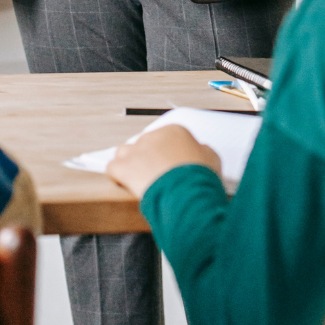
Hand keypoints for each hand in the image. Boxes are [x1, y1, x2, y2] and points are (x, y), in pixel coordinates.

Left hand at [106, 125, 221, 199]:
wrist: (186, 192)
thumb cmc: (199, 177)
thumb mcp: (211, 159)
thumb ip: (202, 151)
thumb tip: (200, 151)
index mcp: (175, 132)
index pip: (165, 138)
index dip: (166, 153)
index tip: (168, 164)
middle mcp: (154, 137)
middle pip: (145, 145)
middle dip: (148, 159)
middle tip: (155, 175)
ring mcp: (137, 151)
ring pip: (125, 152)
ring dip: (129, 164)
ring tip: (137, 180)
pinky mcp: (124, 166)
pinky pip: (112, 167)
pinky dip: (116, 176)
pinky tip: (123, 184)